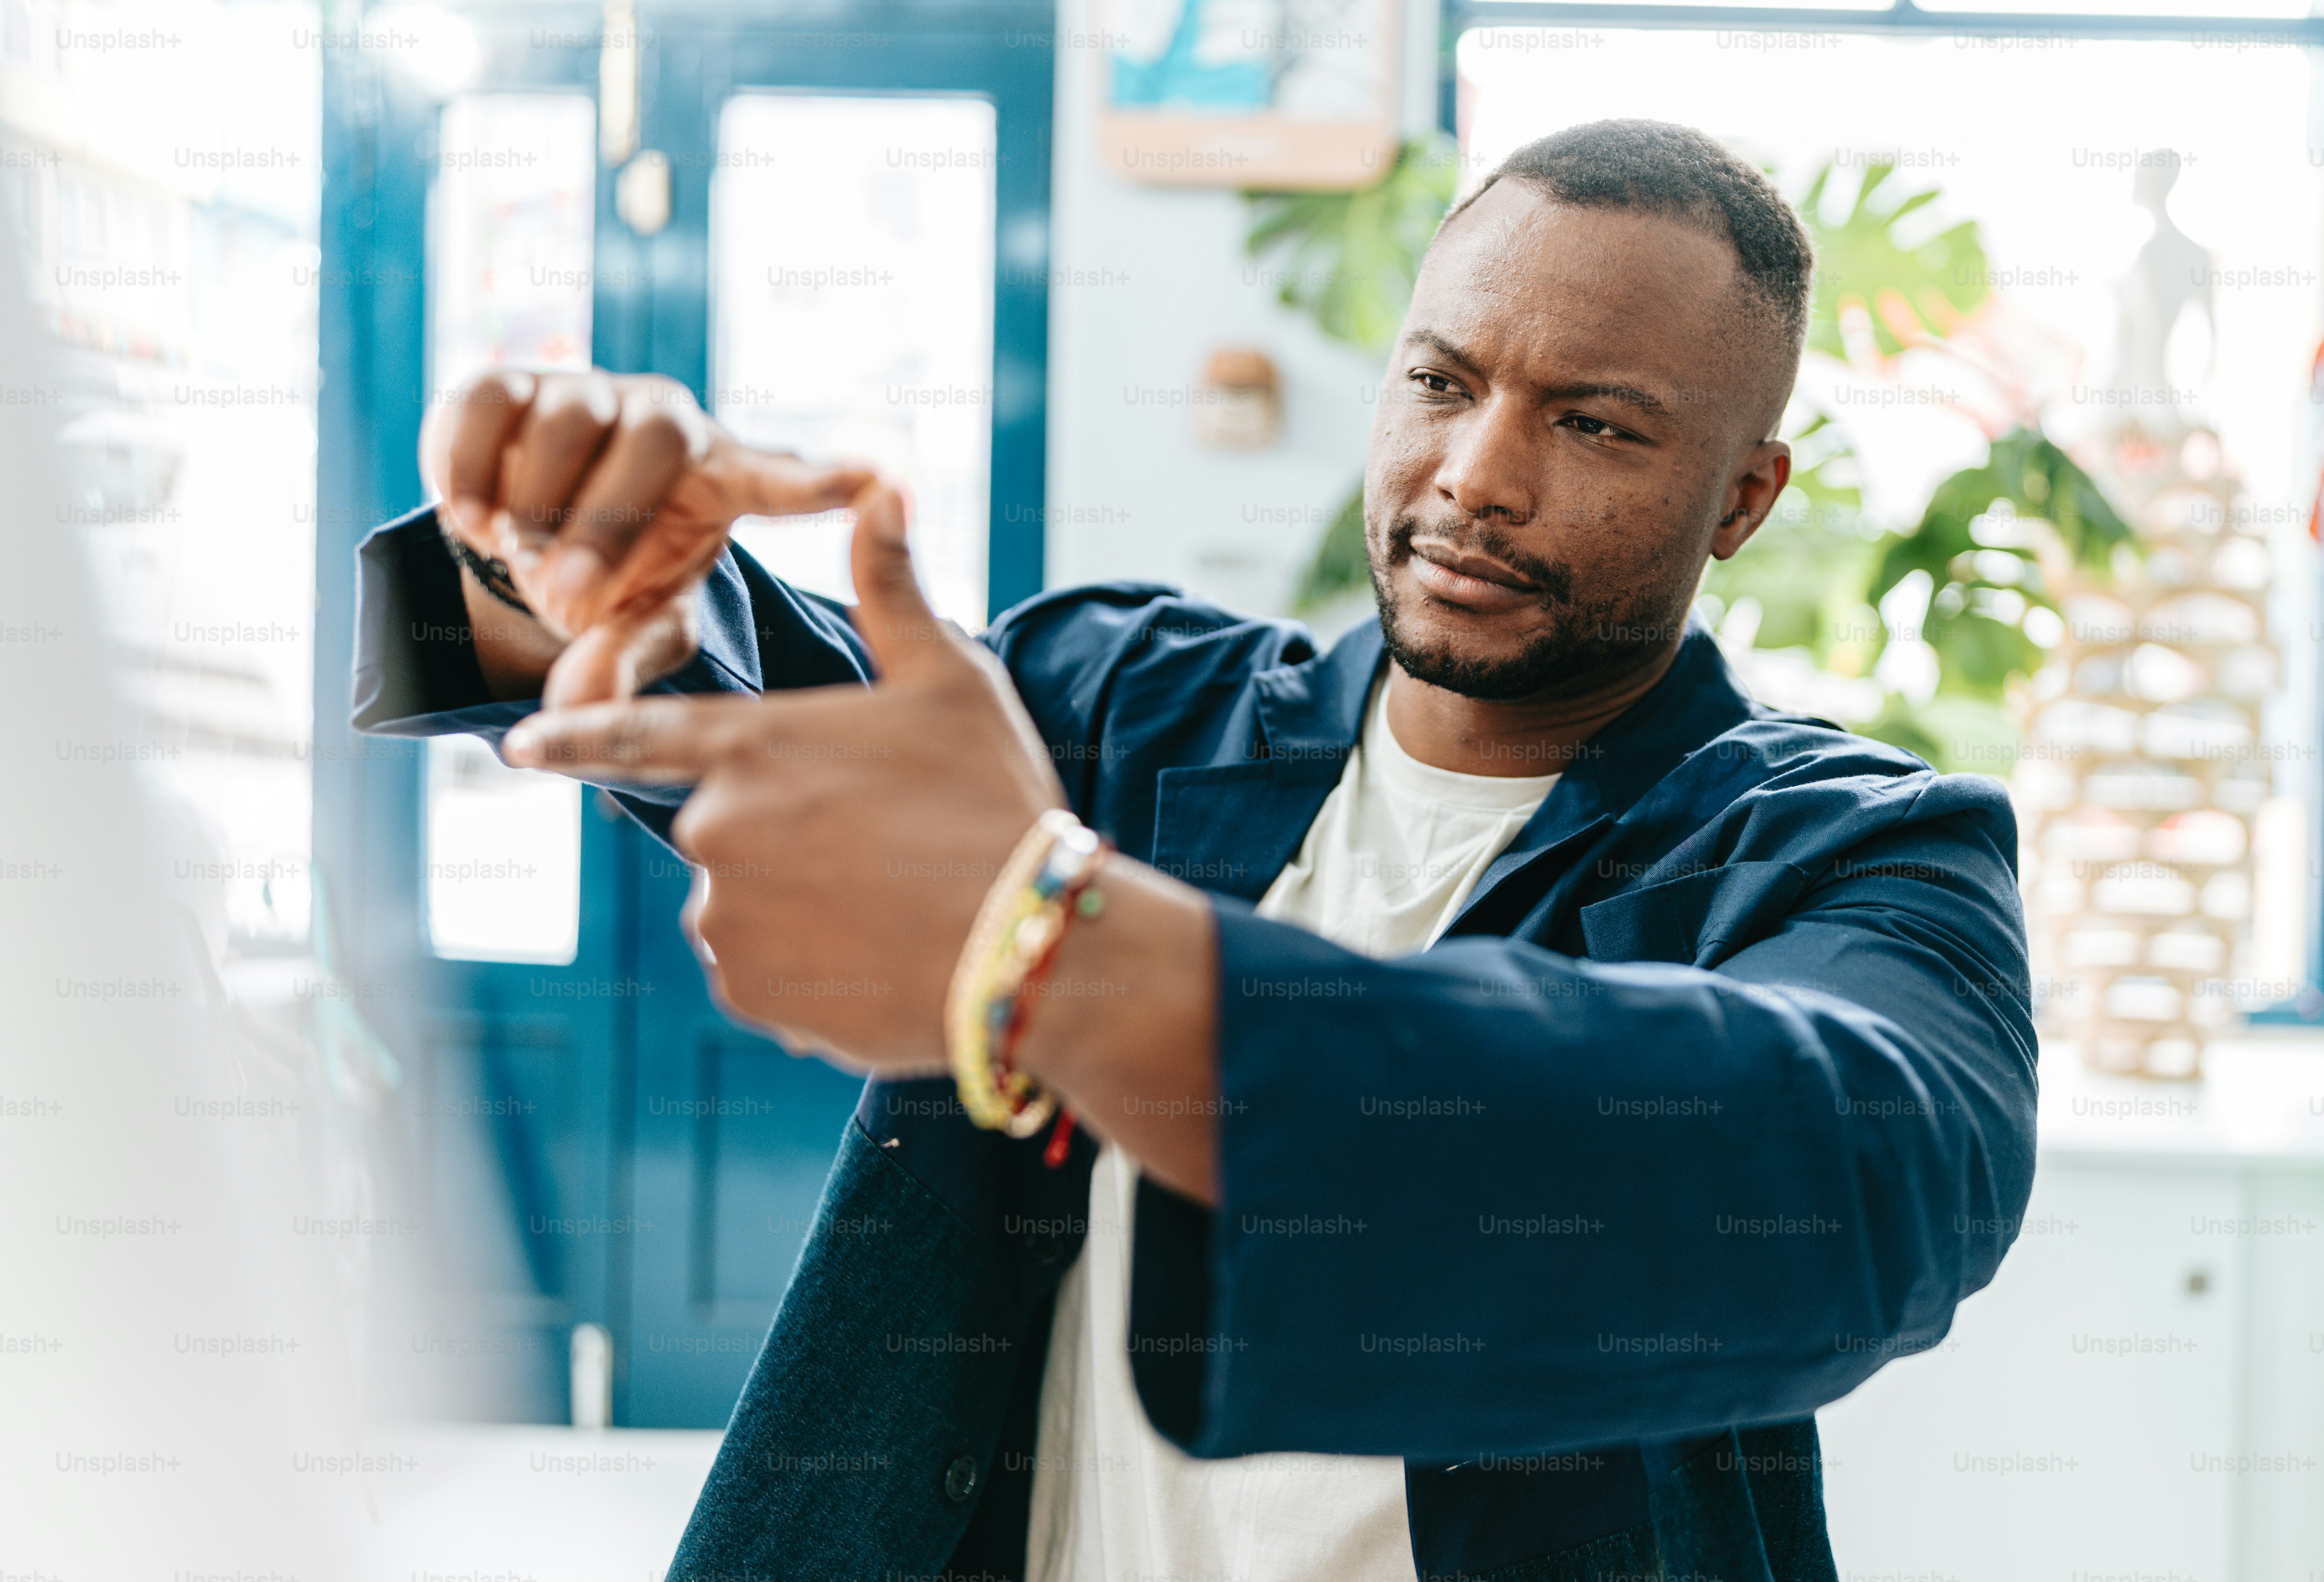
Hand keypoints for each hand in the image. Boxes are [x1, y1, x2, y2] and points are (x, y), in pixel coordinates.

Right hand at [420, 369, 875, 706]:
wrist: (526, 530)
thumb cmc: (611, 574)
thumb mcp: (632, 623)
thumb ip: (620, 660)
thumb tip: (578, 712)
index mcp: (721, 475)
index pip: (783, 476)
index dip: (824, 480)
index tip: (880, 479)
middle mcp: (665, 418)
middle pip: (656, 442)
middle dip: (609, 524)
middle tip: (571, 596)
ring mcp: (588, 390)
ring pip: (570, 420)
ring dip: (540, 504)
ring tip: (523, 560)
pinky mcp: (507, 383)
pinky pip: (488, 406)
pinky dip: (472, 469)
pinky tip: (474, 523)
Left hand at [501, 477, 1067, 1067]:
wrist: (1031, 947)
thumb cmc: (994, 802)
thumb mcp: (951, 681)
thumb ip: (893, 590)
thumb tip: (885, 485)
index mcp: (754, 746)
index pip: (631, 735)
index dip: (570, 739)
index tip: (517, 748)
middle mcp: (718, 830)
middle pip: (724, 830)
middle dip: (788, 839)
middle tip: (879, 850)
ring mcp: (727, 918)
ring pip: (744, 906)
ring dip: (799, 907)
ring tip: (891, 908)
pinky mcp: (752, 991)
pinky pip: (764, 974)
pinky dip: (812, 971)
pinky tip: (880, 960)